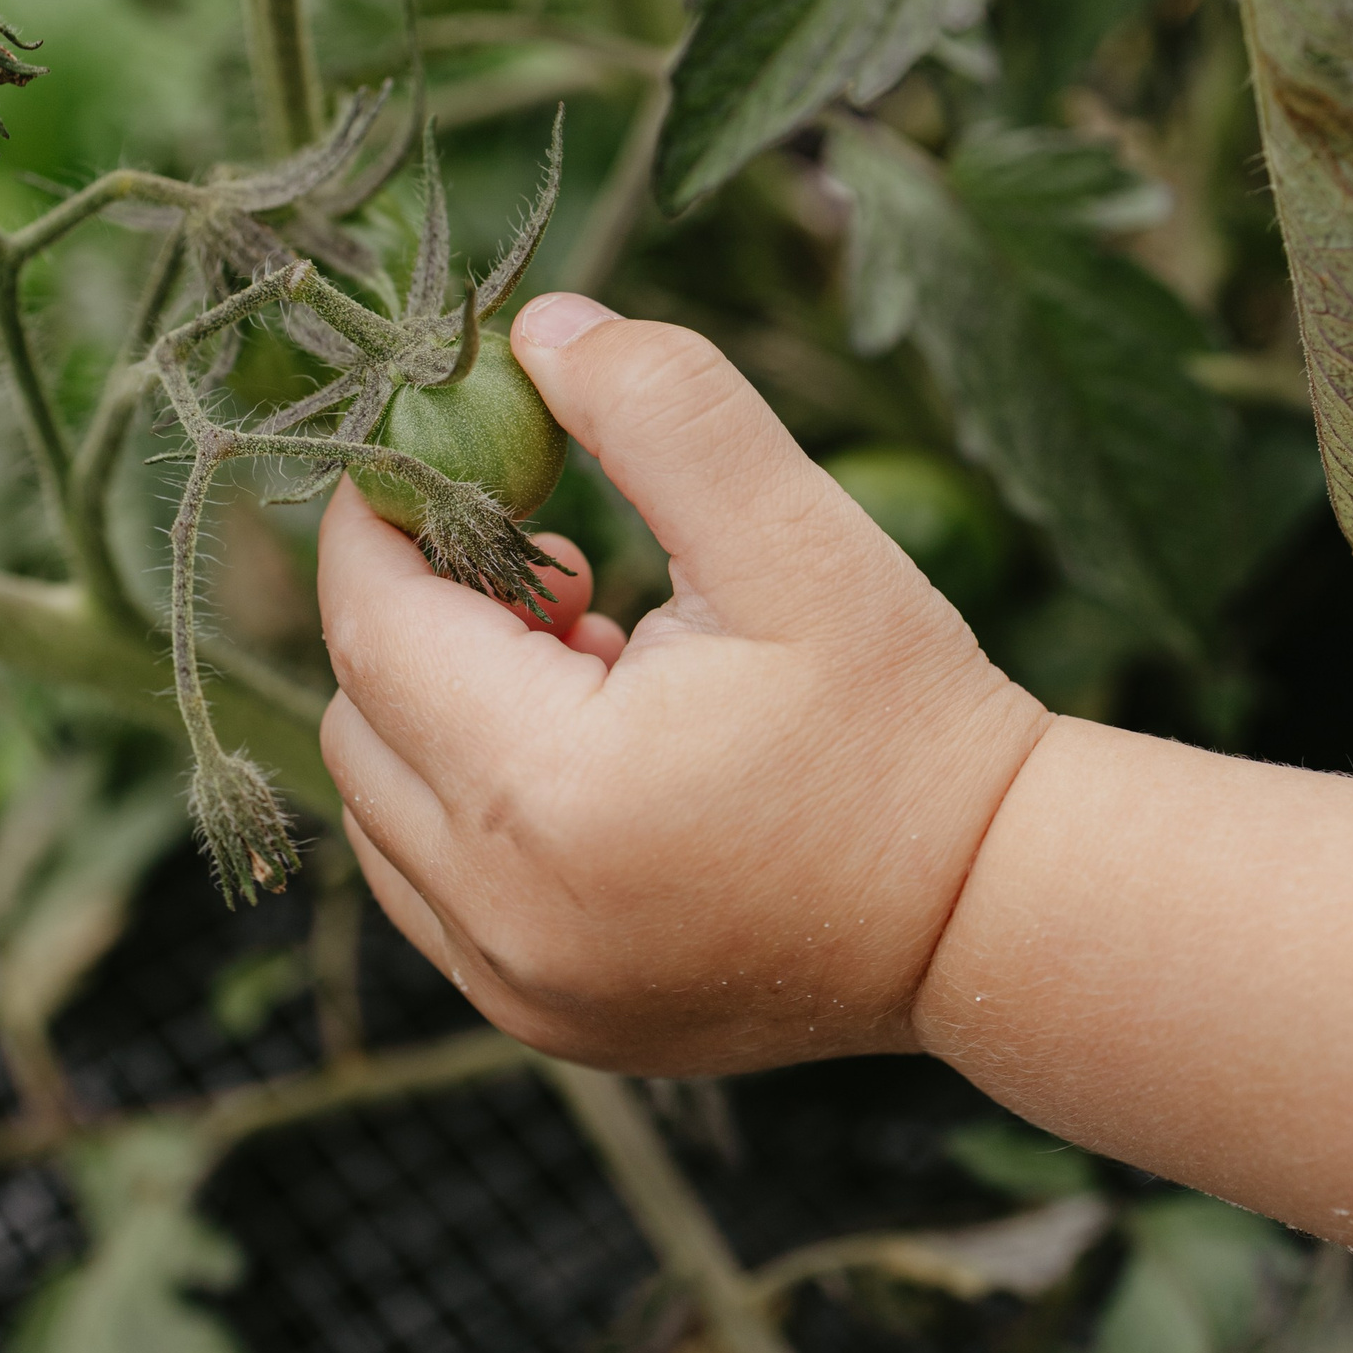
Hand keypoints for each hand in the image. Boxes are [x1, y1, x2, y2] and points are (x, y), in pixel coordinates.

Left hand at [317, 296, 1047, 1073]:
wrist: (992, 912)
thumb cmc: (907, 720)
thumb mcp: (797, 537)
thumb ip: (661, 410)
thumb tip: (532, 330)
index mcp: (548, 791)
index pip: (372, 624)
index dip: (387, 520)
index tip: (449, 458)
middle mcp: (505, 914)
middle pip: (360, 719)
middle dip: (427, 622)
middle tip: (564, 576)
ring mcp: (519, 987)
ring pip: (383, 812)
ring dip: (444, 721)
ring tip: (595, 676)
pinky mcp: (548, 1022)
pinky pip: (434, 894)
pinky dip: (472, 814)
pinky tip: (596, 768)